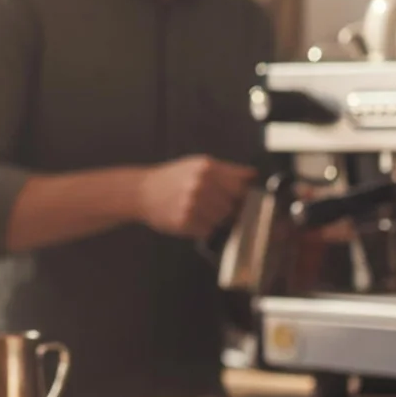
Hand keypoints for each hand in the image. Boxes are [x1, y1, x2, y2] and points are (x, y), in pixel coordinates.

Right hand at [136, 156, 254, 239]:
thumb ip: (226, 171)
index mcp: (207, 167)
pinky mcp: (185, 221)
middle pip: (234, 206)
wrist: (141, 191)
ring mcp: (193, 204)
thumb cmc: (172, 178)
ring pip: (223, 220)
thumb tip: (254, 176)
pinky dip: (203, 229)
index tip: (240, 199)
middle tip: (212, 205)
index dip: (244, 194)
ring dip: (216, 220)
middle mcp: (201, 184)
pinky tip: (191, 219)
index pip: (242, 186)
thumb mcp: (197, 165)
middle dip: (228, 209)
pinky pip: (208, 231)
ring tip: (200, 212)